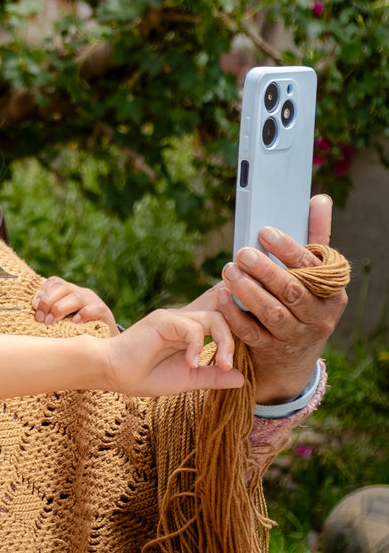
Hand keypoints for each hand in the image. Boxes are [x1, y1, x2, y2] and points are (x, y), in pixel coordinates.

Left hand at [33, 276, 118, 331]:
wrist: (103, 344)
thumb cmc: (75, 332)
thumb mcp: (60, 321)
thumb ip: (47, 316)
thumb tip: (29, 317)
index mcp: (68, 292)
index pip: (54, 282)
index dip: (42, 292)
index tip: (34, 307)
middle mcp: (80, 293)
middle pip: (62, 287)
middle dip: (48, 301)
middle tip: (41, 318)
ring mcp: (93, 301)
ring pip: (76, 297)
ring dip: (60, 308)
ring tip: (51, 322)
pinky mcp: (104, 312)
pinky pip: (94, 309)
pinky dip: (84, 314)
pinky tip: (75, 322)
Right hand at [101, 308, 242, 396]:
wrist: (111, 374)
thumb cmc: (144, 377)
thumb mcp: (188, 379)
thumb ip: (212, 376)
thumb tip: (243, 379)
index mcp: (188, 333)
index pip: (221, 325)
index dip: (233, 340)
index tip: (231, 366)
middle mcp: (182, 322)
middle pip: (222, 318)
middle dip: (232, 341)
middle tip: (227, 366)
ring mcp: (172, 319)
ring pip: (212, 319)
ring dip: (222, 342)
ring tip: (219, 365)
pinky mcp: (163, 320)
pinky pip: (192, 327)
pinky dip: (197, 346)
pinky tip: (190, 364)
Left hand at [208, 195, 345, 404]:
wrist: (294, 354)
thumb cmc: (303, 298)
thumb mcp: (314, 273)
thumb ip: (315, 236)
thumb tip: (319, 199)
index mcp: (331, 293)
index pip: (312, 269)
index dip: (289, 249)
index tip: (265, 231)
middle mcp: (317, 317)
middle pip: (291, 292)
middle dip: (265, 270)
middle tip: (242, 252)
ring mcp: (294, 336)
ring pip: (271, 313)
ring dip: (248, 290)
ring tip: (229, 270)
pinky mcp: (270, 350)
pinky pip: (251, 332)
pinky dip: (234, 313)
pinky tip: (221, 295)